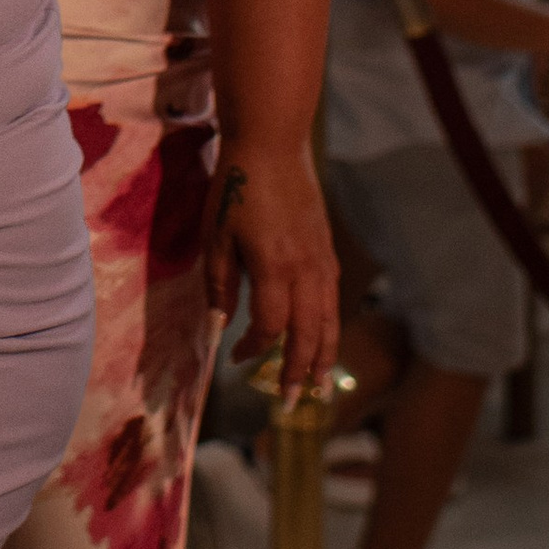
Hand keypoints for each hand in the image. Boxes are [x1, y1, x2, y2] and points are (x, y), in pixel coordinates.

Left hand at [207, 138, 338, 400]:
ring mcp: (321, 261)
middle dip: (298, 372)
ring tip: (318, 388)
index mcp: (275, 269)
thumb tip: (219, 324)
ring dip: (322, 357)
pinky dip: (329, 327)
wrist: (272, 145)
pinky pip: (332, 299)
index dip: (252, 348)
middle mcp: (306, 271)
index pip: (269, 326)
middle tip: (289, 403)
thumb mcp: (216, 235)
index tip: (234, 357)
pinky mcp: (327, 251)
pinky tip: (323, 339)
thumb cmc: (236, 187)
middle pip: (308, 334)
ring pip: (328, 321)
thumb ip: (220, 282)